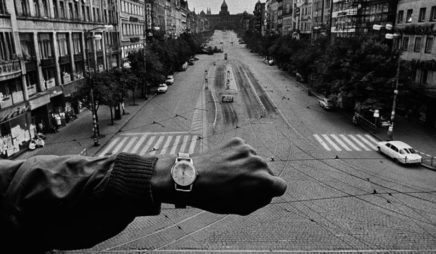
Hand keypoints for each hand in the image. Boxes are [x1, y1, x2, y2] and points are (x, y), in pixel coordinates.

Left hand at [152, 138, 286, 214]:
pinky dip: (237, 157)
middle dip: (257, 179)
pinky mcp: (237, 142)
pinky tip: (224, 165)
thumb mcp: (241, 208)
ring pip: (254, 161)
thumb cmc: (214, 197)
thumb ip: (261, 200)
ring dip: (246, 167)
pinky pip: (244, 152)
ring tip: (228, 176)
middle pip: (267, 172)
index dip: (270, 192)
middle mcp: (259, 162)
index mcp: (263, 181)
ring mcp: (248, 150)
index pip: (281, 186)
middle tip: (237, 187)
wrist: (190, 177)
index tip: (259, 193)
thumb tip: (269, 192)